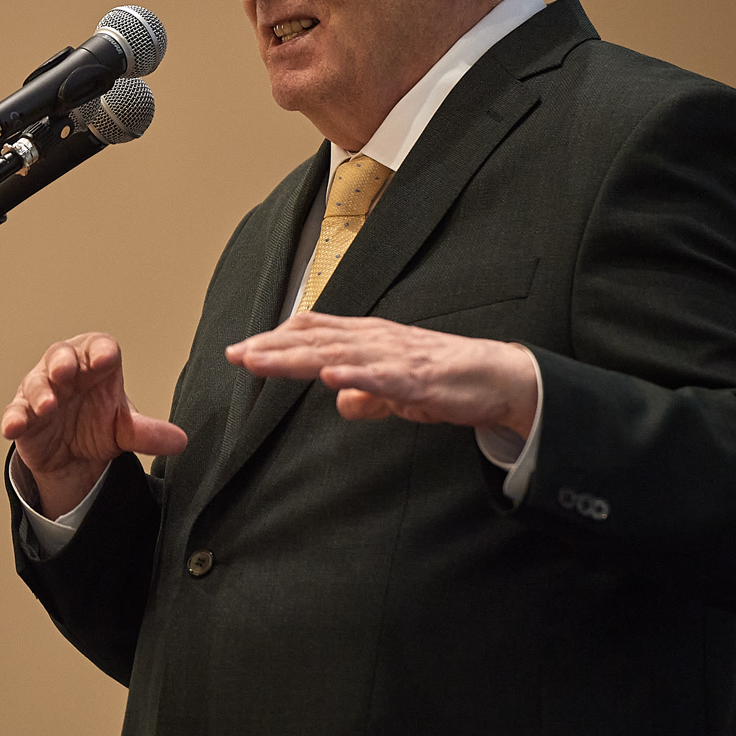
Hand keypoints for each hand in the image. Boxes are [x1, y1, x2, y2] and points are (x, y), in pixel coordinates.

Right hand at [0, 332, 187, 517]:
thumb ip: (147, 433)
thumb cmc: (97, 424)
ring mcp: (41, 392)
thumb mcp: (124, 429)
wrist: (73, 457)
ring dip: (40, 392)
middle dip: (62, 362)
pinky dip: (14, 418)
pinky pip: (15, 413)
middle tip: (66, 370)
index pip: (99, 347)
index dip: (101, 350)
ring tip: (48, 406)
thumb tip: (180, 440)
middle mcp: (66, 372)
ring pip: (35, 383)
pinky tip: (14, 427)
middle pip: (61, 355)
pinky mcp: (23, 415)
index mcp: (95, 365)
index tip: (106, 359)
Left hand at [224, 312, 537, 438]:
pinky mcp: (419, 378)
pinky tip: (330, 378)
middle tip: (235, 354)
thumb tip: (340, 401)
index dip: (277, 340)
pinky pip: (383, 378)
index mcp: (368, 340)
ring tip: (261, 361)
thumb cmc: (448, 379)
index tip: (242, 350)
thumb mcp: (397, 390)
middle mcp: (375, 341)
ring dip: (296, 358)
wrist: (500, 377)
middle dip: (272, 348)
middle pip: (315, 341)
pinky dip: (355, 377)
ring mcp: (395, 357)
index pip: (314, 333)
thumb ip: (368, 394)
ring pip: (338, 355)